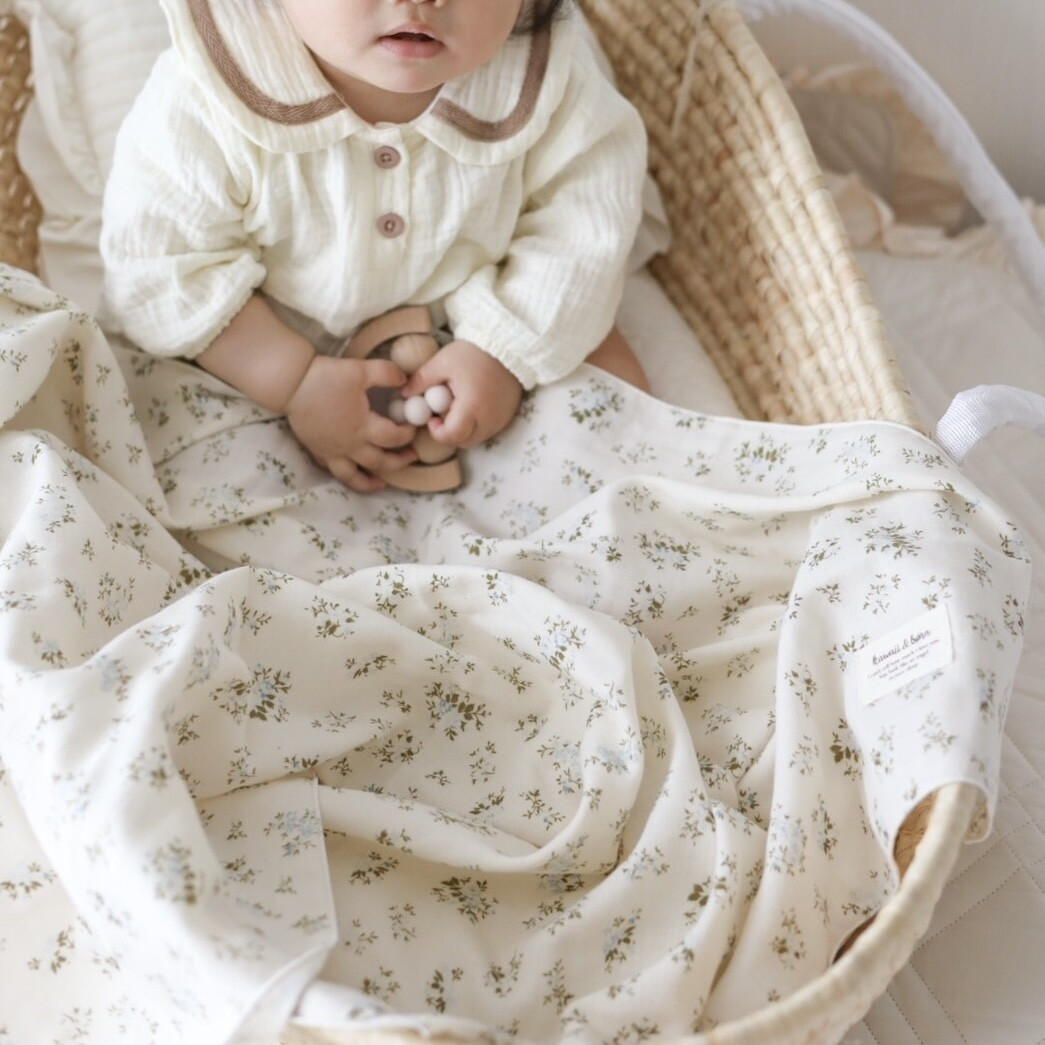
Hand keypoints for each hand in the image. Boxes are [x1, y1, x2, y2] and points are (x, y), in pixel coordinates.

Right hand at [286, 355, 417, 491]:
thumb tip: (405, 379)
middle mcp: (350, 445)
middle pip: (380, 463)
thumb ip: (387, 373)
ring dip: (370, 482)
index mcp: (363, 427)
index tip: (413, 428)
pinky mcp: (318, 450)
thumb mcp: (361, 370)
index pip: (394, 438)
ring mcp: (332, 451)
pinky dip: (346, 475)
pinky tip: (352, 472)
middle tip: (412, 458)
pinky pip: (334, 470)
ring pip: (354, 477)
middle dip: (399, 462)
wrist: (291, 384)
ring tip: (382, 483)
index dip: (408, 435)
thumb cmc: (326, 377)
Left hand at [400, 339, 521, 448]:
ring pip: (476, 438)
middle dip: (449, 432)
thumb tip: (403, 395)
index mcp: (472, 407)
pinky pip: (487, 430)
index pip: (452, 435)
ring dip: (463, 429)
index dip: (437, 432)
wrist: (508, 346)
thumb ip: (421, 380)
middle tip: (442, 414)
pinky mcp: (507, 417)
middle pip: (464, 441)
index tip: (431, 418)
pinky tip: (472, 405)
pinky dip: (476, 424)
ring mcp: (500, 420)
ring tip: (458, 407)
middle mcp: (489, 419)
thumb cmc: (474, 353)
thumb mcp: (443, 362)